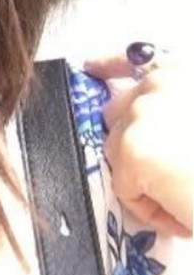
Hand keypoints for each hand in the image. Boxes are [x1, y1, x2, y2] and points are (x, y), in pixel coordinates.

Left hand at [84, 53, 192, 238]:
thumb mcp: (193, 116)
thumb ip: (176, 109)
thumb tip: (146, 122)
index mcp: (185, 70)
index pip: (134, 57)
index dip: (111, 64)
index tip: (91, 68)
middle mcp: (160, 82)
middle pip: (118, 111)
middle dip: (134, 140)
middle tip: (172, 171)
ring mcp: (143, 114)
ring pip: (119, 151)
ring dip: (147, 179)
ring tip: (190, 197)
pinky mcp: (134, 151)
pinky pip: (125, 188)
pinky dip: (152, 210)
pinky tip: (185, 217)